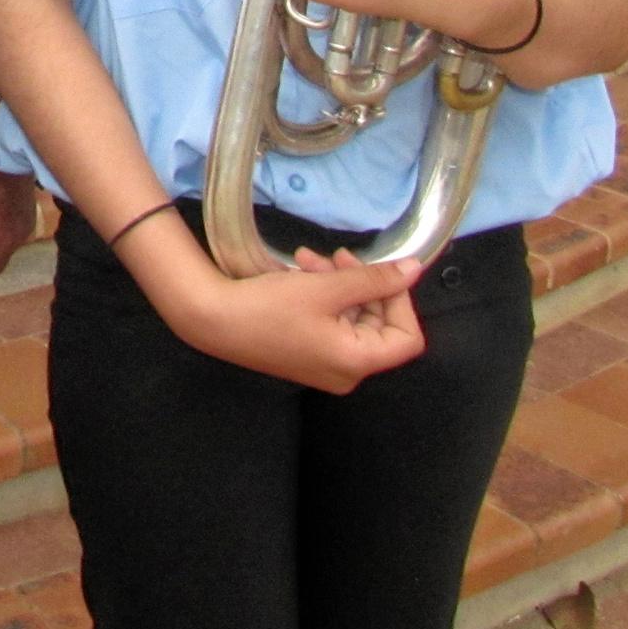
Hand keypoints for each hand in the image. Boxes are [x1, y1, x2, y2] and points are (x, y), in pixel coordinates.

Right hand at [167, 247, 424, 391]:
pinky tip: (300, 271)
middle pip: (379, 325)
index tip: (379, 272)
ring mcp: (327, 365)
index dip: (400, 301)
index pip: (407, 337)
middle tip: (337, 255)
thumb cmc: (271, 307)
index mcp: (358, 362)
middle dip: (361, 284)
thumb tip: (414, 270)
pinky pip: (332, 325)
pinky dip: (324, 297)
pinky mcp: (308, 355)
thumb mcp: (326, 287)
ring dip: (339, 284)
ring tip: (308, 258)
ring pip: (353, 319)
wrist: (213, 320)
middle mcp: (348, 372)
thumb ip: (374, 279)